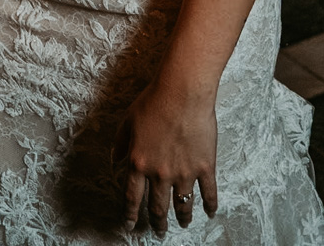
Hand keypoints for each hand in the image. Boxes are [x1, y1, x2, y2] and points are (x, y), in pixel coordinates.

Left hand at [114, 79, 217, 235]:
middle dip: (157, 222)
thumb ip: (120, 143)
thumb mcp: (128, 120)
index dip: (130, 214)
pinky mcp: (205, 168)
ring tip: (182, 225)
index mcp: (139, 162)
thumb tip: (114, 161)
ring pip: (182, 205)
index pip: (132, 196)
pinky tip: (209, 213)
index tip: (130, 226)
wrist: (182, 92)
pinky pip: (208, 194)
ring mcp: (184, 173)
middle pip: (157, 206)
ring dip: (181, 218)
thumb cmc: (154, 101)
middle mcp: (160, 173)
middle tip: (159, 231)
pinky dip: (209, 206)